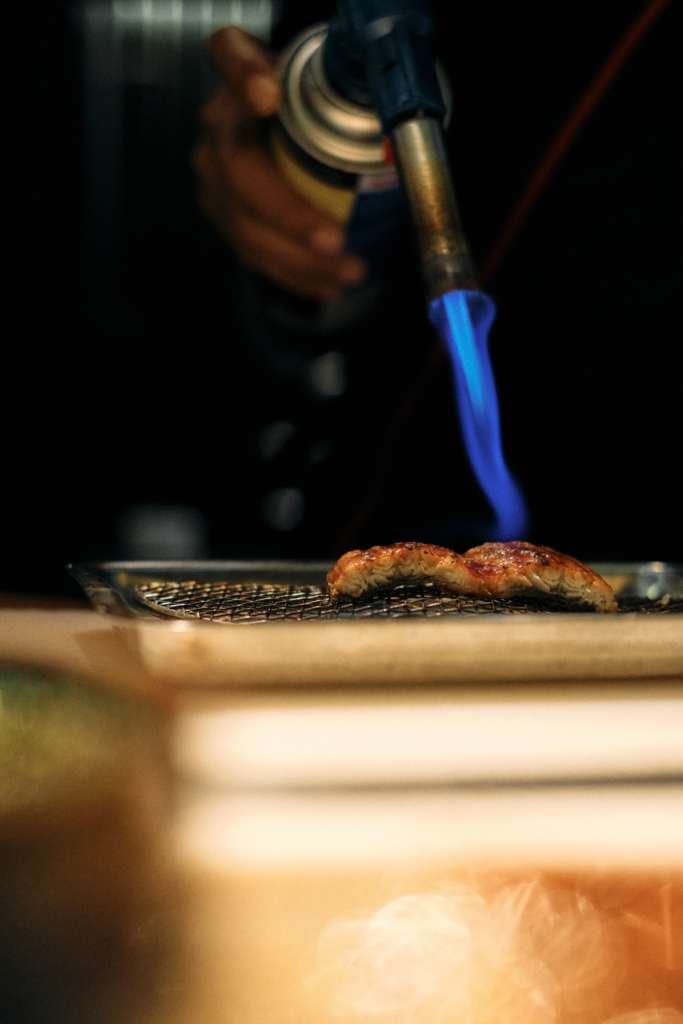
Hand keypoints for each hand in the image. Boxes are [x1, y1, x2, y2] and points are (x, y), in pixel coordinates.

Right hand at [193, 26, 365, 301]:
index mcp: (240, 70)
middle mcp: (218, 122)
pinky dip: (294, 274)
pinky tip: (328, 285)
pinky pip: (254, 252)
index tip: (268, 96)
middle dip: (289, 214)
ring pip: (245, 224)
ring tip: (348, 272)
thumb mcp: (329, 79)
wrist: (280, 122)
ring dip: (299, 259)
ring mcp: (214, 173)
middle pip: (239, 170)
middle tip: (334, 241)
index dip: (245, 78)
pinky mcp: (223, 214)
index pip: (232, 58)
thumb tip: (393, 113)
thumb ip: (348, 80)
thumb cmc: (312, 101)